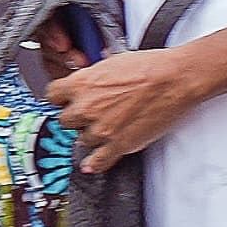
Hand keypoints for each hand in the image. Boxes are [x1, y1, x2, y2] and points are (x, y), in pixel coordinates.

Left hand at [46, 48, 208, 163]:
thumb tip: (92, 79)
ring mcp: (101, 129)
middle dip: (77, 118)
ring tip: (107, 128)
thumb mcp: (113, 62)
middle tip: (91, 114)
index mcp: (81, 84)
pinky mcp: (118, 145)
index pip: (52, 96)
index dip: (61, 99)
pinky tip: (93, 164)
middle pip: (65, 121)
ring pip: (82, 140)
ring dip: (92, 135)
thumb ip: (95, 76)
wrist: (174, 80)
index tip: (66, 101)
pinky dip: (95, 164)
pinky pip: (97, 162)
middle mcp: (86, 108)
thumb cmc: (150, 68)